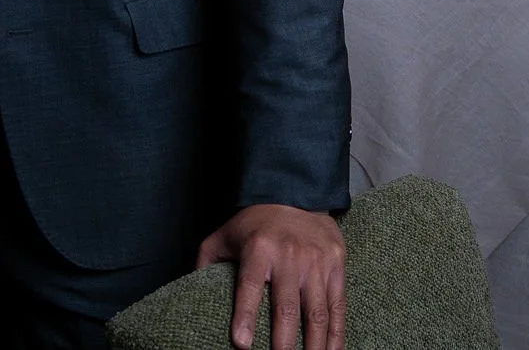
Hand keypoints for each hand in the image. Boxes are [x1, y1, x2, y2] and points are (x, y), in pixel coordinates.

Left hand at [196, 203, 345, 349]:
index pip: (250, 286)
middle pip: (287, 306)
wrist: (297, 193)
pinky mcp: (336, 264)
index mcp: (259, 249)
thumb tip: (190, 293)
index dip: (245, 316)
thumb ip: (206, 263)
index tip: (242, 344)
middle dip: (284, 342)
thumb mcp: (224, 235)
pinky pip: (338, 305)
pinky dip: (336, 333)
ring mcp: (316, 261)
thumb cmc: (254, 223)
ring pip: (317, 311)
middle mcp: (289, 255)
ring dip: (314, 345)